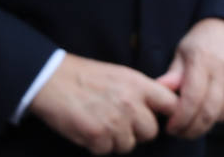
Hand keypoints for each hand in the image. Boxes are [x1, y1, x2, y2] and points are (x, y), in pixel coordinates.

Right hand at [29, 54, 177, 153]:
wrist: (53, 79)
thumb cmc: (87, 76)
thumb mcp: (122, 74)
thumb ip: (142, 91)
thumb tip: (162, 106)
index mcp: (139, 85)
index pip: (171, 104)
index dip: (166, 114)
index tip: (157, 117)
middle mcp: (131, 103)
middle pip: (151, 131)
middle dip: (137, 131)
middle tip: (121, 123)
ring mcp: (114, 121)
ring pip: (128, 145)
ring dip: (116, 140)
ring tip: (102, 124)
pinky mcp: (96, 135)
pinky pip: (106, 151)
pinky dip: (98, 145)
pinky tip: (89, 130)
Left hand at [155, 18, 223, 138]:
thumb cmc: (203, 39)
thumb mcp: (183, 51)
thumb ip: (173, 74)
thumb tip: (160, 91)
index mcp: (203, 59)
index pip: (191, 100)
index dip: (180, 119)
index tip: (171, 127)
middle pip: (209, 112)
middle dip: (193, 129)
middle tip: (182, 132)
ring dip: (208, 122)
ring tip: (196, 120)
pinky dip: (223, 112)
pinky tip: (213, 107)